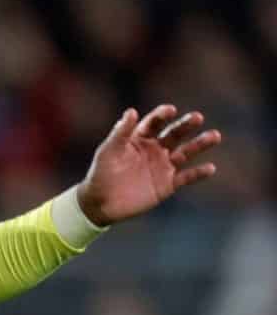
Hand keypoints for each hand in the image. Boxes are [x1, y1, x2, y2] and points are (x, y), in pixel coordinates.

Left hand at [75, 105, 221, 225]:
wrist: (99, 204)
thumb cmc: (101, 174)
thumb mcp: (108, 152)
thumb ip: (120, 133)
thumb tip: (131, 111)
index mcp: (140, 138)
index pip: (154, 123)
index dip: (162, 115)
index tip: (170, 110)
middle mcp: (155, 149)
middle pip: (174, 134)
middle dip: (186, 125)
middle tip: (197, 117)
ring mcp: (163, 166)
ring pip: (186, 152)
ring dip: (200, 144)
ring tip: (214, 136)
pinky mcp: (167, 184)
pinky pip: (186, 177)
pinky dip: (198, 173)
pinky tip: (210, 168)